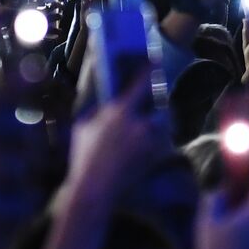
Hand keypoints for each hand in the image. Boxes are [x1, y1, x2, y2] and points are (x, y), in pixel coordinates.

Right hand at [63, 76, 171, 203]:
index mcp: (119, 112)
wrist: (96, 188)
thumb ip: (96, 107)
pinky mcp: (156, 157)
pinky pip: (164, 142)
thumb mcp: (83, 125)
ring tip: (150, 125)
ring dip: (160, 122)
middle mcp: (139, 124)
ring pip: (165, 124)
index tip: (154, 60)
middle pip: (160, 105)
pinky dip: (159, 140)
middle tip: (152, 102)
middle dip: (158, 103)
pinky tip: (148, 144)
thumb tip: (103, 95)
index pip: (140, 84)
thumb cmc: (84, 155)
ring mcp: (150, 142)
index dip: (148, 69)